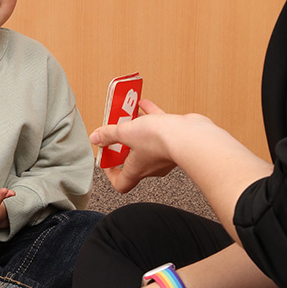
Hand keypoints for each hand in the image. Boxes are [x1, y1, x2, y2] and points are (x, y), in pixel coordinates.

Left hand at [90, 99, 213, 192]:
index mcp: (137, 170)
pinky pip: (160, 128)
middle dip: (123, 143)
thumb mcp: (126, 132)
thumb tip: (96, 137)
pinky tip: (144, 104)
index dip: (112, 174)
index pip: (122, 183)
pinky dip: (150, 117)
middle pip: (133, 158)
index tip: (107, 160)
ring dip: (136, 127)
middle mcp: (151, 165)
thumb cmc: (160, 141)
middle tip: (115, 131)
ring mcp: (164, 153)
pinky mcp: (175, 140)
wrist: (191, 136)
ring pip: (146, 141)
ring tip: (128, 113)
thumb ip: (109, 135)